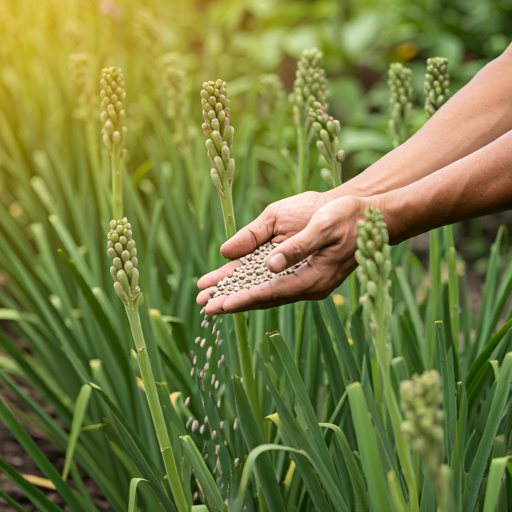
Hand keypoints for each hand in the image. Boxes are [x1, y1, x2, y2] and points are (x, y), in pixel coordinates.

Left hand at [197, 194, 372, 313]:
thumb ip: (297, 246)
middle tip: (203, 307)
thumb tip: (269, 264)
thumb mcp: (322, 225)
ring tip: (211, 297)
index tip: (219, 305)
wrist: (370, 217)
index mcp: (313, 277)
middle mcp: (310, 286)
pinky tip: (236, 283)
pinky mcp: (306, 274)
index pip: (271, 292)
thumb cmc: (347, 216)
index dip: (243, 298)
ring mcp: (309, 283)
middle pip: (265, 297)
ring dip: (240, 294)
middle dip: (234, 301)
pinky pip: (275, 284)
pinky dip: (253, 285)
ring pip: (268, 292)